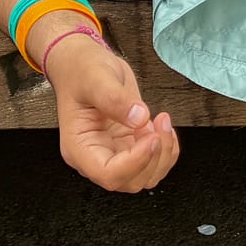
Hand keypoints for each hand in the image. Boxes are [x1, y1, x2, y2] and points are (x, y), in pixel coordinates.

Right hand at [47, 33, 179, 192]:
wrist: (82, 64)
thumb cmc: (80, 71)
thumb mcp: (95, 78)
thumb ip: (115, 98)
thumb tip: (139, 117)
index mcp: (79, 146)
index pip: (107, 173)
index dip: (134, 162)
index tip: (151, 137)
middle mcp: (95, 155)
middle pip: (129, 180)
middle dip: (153, 156)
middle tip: (159, 123)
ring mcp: (113, 152)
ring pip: (144, 176)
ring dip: (163, 153)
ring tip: (161, 121)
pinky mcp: (128, 145)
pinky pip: (152, 162)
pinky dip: (166, 150)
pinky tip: (162, 126)